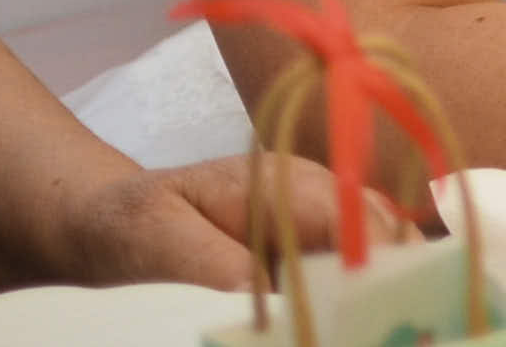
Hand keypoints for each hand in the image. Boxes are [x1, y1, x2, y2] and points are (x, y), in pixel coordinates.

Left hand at [50, 153, 403, 290]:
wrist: (106, 216)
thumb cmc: (125, 222)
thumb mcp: (152, 238)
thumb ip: (205, 257)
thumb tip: (259, 284)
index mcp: (273, 180)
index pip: (345, 210)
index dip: (375, 253)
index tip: (387, 302)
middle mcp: (305, 188)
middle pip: (375, 225)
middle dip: (397, 271)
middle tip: (399, 324)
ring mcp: (308, 211)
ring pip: (372, 242)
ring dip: (384, 283)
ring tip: (390, 325)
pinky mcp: (302, 239)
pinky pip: (346, 259)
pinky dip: (358, 290)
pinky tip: (357, 320)